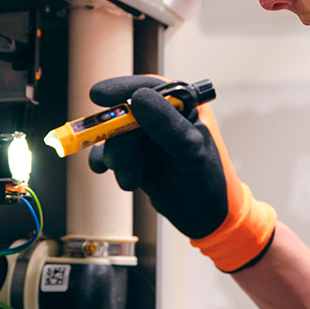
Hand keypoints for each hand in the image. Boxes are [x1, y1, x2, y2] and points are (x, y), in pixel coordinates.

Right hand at [88, 75, 276, 271]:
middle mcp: (164, 119)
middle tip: (118, 161)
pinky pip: (110, 153)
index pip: (152, 87)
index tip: (99, 96)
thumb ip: (166, 124)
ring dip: (118, 159)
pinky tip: (104, 172)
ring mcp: (149, 140)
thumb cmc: (210, 183)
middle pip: (126, 114)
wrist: (208, 220)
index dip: (124, 88)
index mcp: (185, 108)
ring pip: (116, 137)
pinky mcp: (137, 159)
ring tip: (133, 179)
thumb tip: (138, 98)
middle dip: (118, 139)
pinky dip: (103, 163)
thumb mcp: (191, 151)